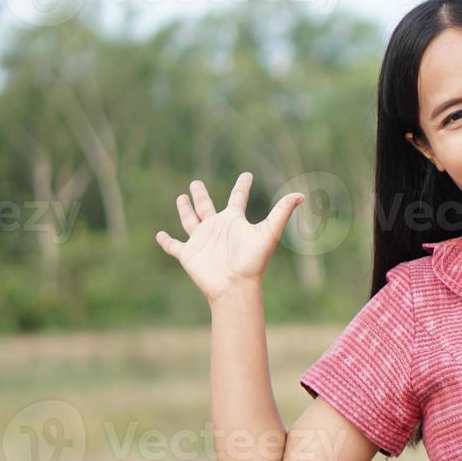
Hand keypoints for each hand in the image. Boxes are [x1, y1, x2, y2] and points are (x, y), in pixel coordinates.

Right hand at [155, 172, 305, 304]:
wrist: (235, 286)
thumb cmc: (252, 261)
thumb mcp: (269, 232)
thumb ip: (282, 212)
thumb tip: (301, 194)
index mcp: (234, 221)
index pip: (237, 198)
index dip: (242, 185)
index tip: (247, 174)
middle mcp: (217, 228)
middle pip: (206, 206)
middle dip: (200, 194)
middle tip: (195, 182)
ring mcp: (201, 241)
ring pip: (189, 220)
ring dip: (184, 209)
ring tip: (181, 197)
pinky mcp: (188, 254)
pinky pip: (174, 245)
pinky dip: (165, 241)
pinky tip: (159, 235)